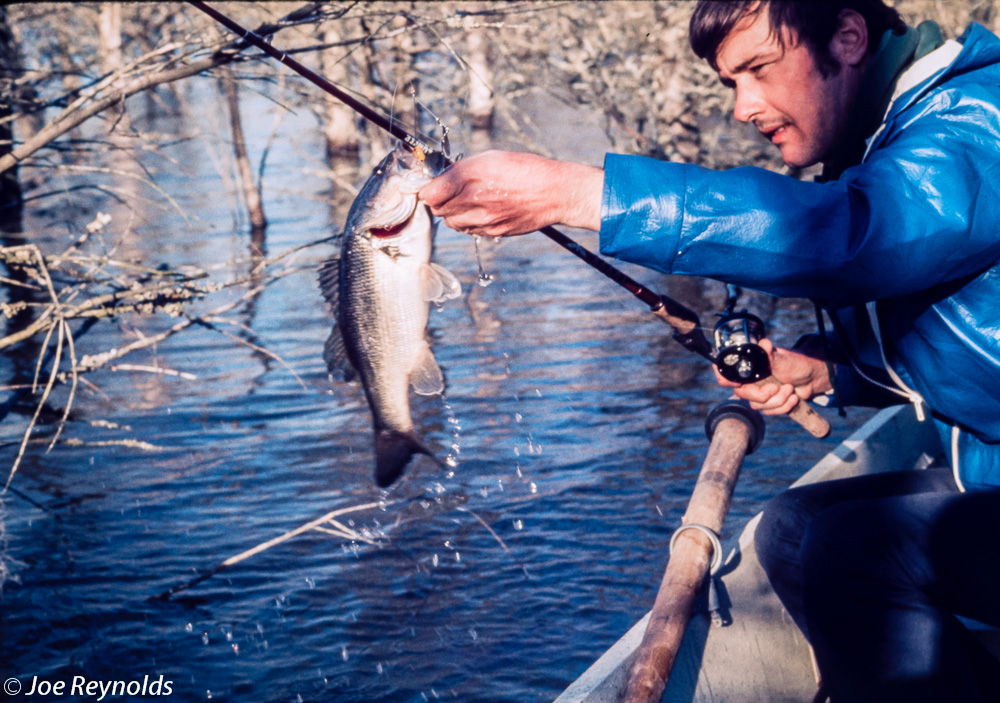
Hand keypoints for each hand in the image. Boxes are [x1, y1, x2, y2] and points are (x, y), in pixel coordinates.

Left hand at [418, 150, 602, 235]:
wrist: (555, 192)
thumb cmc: (524, 169)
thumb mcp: (490, 158)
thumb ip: (462, 170)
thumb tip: (442, 178)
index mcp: (470, 176)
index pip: (429, 194)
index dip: (428, 190)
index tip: (432, 186)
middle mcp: (474, 199)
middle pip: (438, 210)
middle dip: (440, 201)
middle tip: (451, 192)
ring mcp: (484, 219)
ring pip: (452, 223)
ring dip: (454, 213)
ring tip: (469, 201)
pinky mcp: (494, 232)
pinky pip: (470, 230)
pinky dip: (470, 222)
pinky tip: (483, 211)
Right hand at [714, 339, 831, 415]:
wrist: (813, 378)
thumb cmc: (797, 364)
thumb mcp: (783, 359)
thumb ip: (771, 355)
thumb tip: (764, 343)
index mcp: (749, 367)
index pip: (726, 374)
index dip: (725, 379)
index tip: (738, 383)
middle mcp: (750, 380)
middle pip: (742, 394)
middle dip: (762, 395)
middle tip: (776, 388)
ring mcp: (759, 393)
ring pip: (757, 405)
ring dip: (778, 400)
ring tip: (790, 389)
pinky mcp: (769, 404)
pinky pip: (769, 412)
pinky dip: (783, 407)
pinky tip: (793, 398)